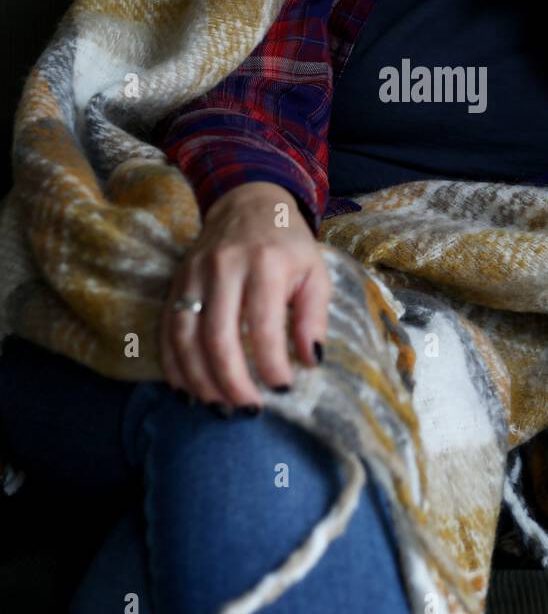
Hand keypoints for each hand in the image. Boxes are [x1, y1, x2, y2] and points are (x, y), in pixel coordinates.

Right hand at [160, 183, 330, 407]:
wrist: (248, 203)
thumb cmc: (288, 246)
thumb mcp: (315, 273)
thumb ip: (313, 317)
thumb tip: (310, 361)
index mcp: (265, 264)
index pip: (263, 325)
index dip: (271, 364)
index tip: (283, 389)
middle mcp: (224, 267)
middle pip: (218, 336)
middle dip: (231, 381)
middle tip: (248, 409)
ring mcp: (194, 274)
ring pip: (185, 336)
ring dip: (199, 379)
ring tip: (218, 406)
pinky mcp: (176, 281)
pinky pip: (167, 328)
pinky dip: (173, 364)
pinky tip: (186, 389)